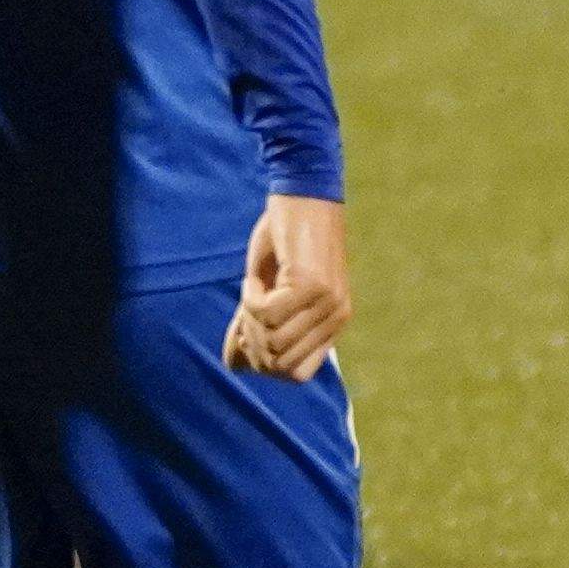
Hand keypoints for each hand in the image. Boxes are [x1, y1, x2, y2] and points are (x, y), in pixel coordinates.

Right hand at [225, 195, 350, 378]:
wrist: (301, 192)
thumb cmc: (283, 237)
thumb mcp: (266, 288)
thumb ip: (255, 325)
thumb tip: (232, 363)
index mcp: (332, 323)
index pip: (296, 375)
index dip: (265, 364)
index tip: (248, 333)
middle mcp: (336, 317)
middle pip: (280, 364)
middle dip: (252, 344)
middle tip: (244, 311)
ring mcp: (327, 303)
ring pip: (273, 342)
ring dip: (250, 320)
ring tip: (251, 290)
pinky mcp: (312, 286)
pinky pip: (268, 314)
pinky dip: (250, 299)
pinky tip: (253, 280)